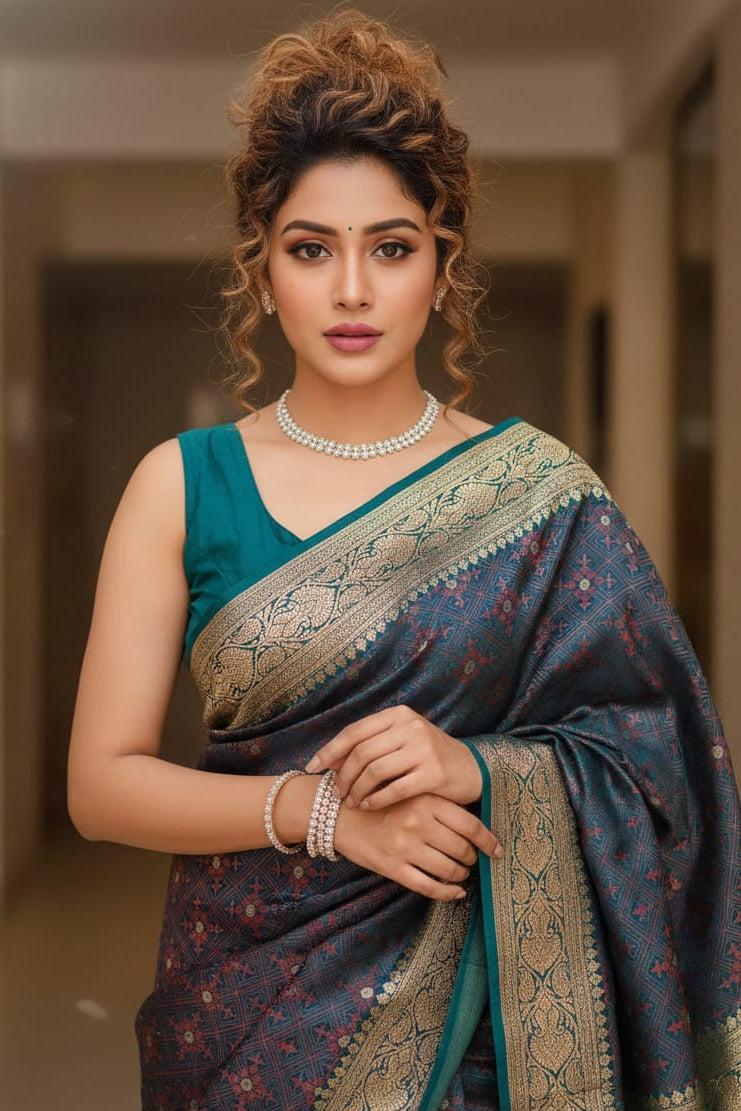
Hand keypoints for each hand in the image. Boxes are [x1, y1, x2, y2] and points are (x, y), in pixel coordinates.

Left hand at [305, 705, 481, 809]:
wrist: (471, 768)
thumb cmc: (428, 756)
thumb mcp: (401, 741)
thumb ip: (371, 745)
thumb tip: (330, 760)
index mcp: (398, 715)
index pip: (354, 731)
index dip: (330, 750)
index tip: (312, 767)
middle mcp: (410, 727)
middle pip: (362, 753)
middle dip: (343, 776)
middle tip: (336, 793)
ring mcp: (423, 749)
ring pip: (375, 771)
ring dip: (357, 790)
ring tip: (351, 802)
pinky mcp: (434, 773)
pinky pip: (394, 789)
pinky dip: (376, 800)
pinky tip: (368, 807)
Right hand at [333, 792, 501, 901]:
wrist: (340, 813)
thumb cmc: (381, 801)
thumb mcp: (411, 792)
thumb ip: (439, 805)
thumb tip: (476, 827)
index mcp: (426, 800)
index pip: (470, 825)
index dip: (489, 841)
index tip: (498, 850)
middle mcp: (418, 823)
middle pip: (463, 849)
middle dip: (473, 858)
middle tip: (473, 859)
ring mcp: (405, 847)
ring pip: (450, 870)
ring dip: (461, 875)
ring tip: (461, 873)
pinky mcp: (392, 867)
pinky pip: (430, 887)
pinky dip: (448, 893)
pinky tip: (455, 892)